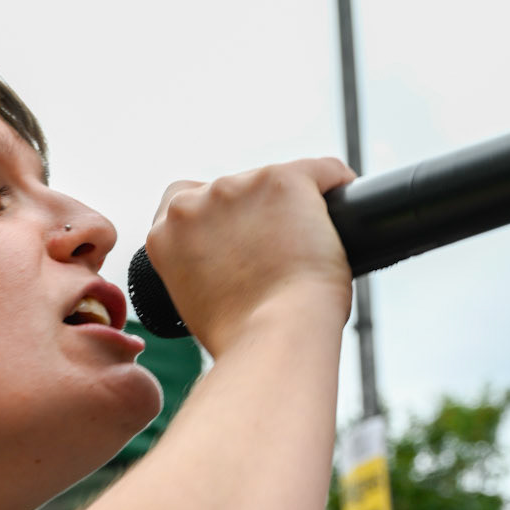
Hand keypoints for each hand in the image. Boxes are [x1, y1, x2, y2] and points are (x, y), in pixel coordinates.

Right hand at [144, 157, 354, 355]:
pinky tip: (345, 206)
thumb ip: (198, 266)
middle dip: (252, 214)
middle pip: (231, 191)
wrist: (273, 338)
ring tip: (306, 249)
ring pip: (276, 183)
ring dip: (290, 207)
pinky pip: (325, 172)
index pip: (183, 202)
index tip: (234, 239)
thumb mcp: (194, 300)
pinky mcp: (286, 179)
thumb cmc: (241, 336)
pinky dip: (336, 185)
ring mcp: (240, 187)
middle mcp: (194, 203)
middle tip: (275, 253)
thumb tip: (230, 257)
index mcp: (165, 234)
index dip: (214, 219)